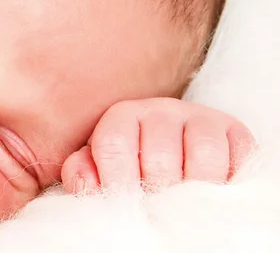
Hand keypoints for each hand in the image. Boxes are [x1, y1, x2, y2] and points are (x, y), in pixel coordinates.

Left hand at [61, 98, 255, 193]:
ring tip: (184, 207)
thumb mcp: (98, 166)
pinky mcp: (234, 131)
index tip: (122, 208)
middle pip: (160, 156)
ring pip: (204, 155)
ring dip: (195, 191)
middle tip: (156, 211)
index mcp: (122, 116)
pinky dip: (228, 182)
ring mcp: (200, 117)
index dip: (116, 183)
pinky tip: (212, 194)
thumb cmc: (129, 164)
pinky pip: (238, 157)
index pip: (113, 145)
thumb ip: (83, 172)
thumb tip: (86, 184)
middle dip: (157, 194)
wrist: (176, 150)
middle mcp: (161, 110)